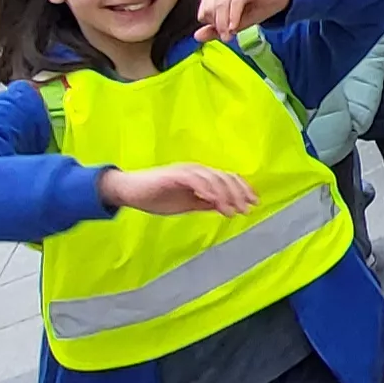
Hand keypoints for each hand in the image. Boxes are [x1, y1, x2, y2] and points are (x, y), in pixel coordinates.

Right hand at [101, 163, 259, 215]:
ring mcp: (186, 171)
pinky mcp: (174, 175)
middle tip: (248, 209)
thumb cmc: (157, 197)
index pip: (227, 179)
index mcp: (201, 177)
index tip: (254, 203)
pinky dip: (207, 190)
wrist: (130, 191)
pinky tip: (215, 201)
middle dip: (239, 193)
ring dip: (225, 195)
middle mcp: (196, 170)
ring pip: (213, 179)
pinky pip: (195, 180)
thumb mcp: (187, 204)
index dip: (242, 190)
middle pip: (224, 178)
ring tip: (233, 211)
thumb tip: (225, 207)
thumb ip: (205, 204)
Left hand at [193, 0, 291, 41]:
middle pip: (211, 7)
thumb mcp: (234, 24)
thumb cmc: (254, 9)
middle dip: (218, 25)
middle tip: (227, 37)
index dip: (211, 24)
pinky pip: (236, 1)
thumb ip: (215, 30)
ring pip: (222, 4)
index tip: (221, 35)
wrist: (278, 0)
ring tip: (230, 35)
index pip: (204, 10)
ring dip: (225, 22)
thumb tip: (196, 36)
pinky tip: (236, 26)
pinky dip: (234, 16)